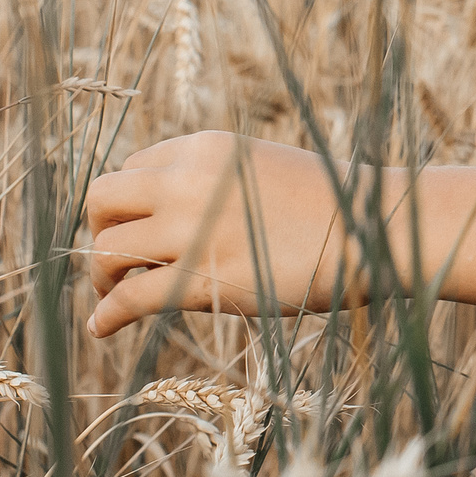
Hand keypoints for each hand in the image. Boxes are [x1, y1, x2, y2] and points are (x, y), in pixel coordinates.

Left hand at [84, 132, 378, 336]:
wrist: (376, 230)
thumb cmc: (333, 204)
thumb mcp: (264, 169)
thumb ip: (216, 182)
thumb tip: (176, 214)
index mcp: (207, 147)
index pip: (132, 166)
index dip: (129, 202)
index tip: (137, 228)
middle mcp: (190, 180)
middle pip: (101, 198)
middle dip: (99, 230)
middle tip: (117, 259)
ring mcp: (195, 229)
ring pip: (107, 249)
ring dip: (101, 275)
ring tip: (113, 293)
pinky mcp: (203, 279)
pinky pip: (129, 297)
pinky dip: (105, 315)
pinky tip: (102, 328)